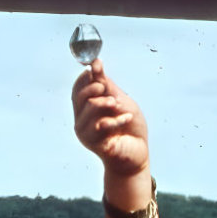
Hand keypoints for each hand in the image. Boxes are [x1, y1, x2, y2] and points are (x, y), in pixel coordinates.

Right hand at [72, 59, 148, 176]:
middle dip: (93, 88)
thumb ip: (108, 85)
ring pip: (88, 108)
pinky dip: (116, 119)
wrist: (138, 154)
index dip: (85, 77)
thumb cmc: (131, 128)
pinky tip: (127, 119)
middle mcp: (82, 120)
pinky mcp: (93, 143)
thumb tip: (95, 63)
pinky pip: (101, 124)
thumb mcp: (121, 101)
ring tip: (118, 105)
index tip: (96, 68)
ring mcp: (85, 132)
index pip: (78, 89)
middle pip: (79, 96)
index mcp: (87, 109)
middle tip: (107, 89)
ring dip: (105, 103)